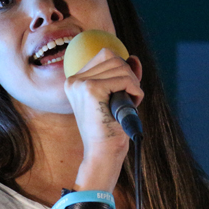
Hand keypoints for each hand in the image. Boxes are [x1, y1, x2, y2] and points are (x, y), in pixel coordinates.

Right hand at [64, 48, 142, 186]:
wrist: (103, 153)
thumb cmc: (111, 128)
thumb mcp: (118, 96)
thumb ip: (125, 76)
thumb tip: (134, 58)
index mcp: (75, 81)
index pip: (105, 55)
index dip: (122, 70)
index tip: (125, 90)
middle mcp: (73, 80)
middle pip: (113, 58)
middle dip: (129, 77)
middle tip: (129, 100)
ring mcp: (80, 84)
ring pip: (120, 67)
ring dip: (133, 85)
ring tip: (129, 104)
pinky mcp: (90, 89)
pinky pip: (124, 79)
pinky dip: (135, 91)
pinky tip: (132, 105)